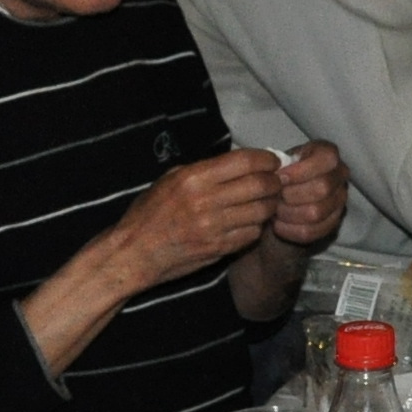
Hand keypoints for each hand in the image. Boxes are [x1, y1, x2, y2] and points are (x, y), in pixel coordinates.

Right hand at [107, 151, 281, 288]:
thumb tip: (239, 163)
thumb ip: (204, 169)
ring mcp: (215, 227)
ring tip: (266, 201)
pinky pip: (252, 234)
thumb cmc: (149, 213)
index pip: (245, 162)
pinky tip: (250, 221)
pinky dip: (257, 225)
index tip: (272, 161)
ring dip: (269, 204)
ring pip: (261, 211)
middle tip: (275, 181)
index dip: (266, 159)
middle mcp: (207, 201)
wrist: (135, 253)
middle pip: (260, 185)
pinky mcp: (219, 248)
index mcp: (194, 178)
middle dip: (274, 182)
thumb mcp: (170, 179)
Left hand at [267, 142, 348, 247]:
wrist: (285, 193)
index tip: (279, 178)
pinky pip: (312, 231)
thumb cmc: (283, 172)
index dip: (300, 171)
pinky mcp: (332, 223)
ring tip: (274, 210)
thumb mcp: (281, 160)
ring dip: (289, 213)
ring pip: (316, 212)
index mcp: (329, 154)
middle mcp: (340, 176)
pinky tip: (278, 224)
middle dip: (292, 194)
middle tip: (274, 196)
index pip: (325, 160)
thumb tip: (275, 176)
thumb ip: (280, 164)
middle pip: (322, 188)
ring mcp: (339, 201)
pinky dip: (290, 230)